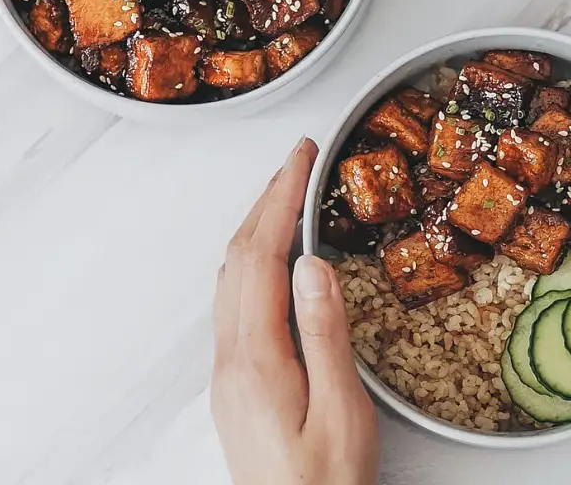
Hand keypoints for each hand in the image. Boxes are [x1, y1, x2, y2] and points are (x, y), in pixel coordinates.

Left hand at [211, 138, 378, 484]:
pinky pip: (235, 299)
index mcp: (256, 359)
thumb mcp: (340, 411)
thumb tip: (312, 263)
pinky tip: (272, 255)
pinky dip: (253, 258)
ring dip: (256, 224)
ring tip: (286, 191)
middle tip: (297, 159)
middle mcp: (232, 360)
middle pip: (239, 257)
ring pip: (232, 276)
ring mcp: (229, 372)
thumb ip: (324, 333)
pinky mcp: (237, 383)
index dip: (281, 197)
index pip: (264, 255)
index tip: (301, 158)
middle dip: (267, 198)